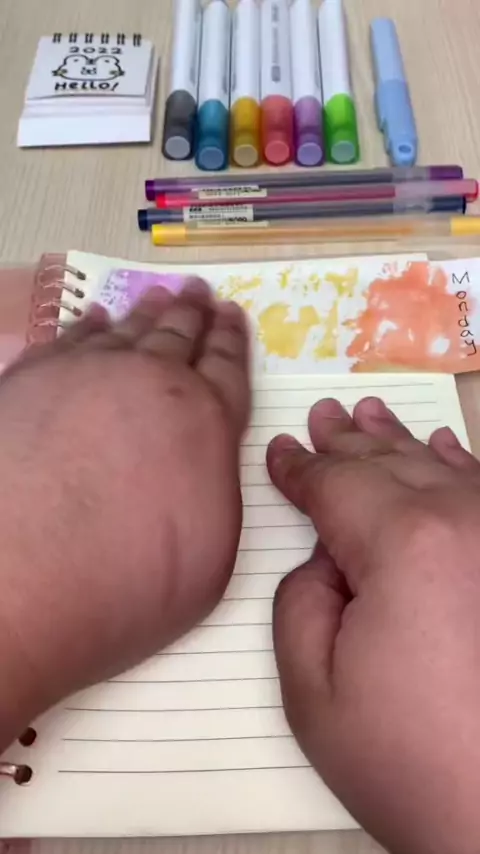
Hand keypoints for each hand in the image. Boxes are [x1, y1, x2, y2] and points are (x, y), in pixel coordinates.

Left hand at [0, 281, 249, 744]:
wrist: (16, 584)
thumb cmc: (123, 587)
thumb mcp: (210, 557)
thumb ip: (216, 492)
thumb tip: (204, 462)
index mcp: (204, 422)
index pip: (227, 368)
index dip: (232, 340)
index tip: (232, 315)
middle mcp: (149, 384)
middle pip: (178, 336)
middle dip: (193, 313)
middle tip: (198, 292)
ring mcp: (85, 375)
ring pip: (126, 331)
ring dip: (147, 313)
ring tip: (159, 296)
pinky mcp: (30, 381)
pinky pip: (70, 340)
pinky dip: (88, 327)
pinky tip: (95, 321)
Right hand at [267, 398, 479, 853]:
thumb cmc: (407, 758)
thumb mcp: (312, 688)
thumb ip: (301, 598)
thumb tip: (325, 557)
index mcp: (403, 543)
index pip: (336, 485)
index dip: (301, 468)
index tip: (279, 452)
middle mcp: (462, 522)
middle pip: (387, 464)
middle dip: (347, 441)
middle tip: (322, 415)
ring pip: (438, 467)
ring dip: (397, 439)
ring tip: (368, 412)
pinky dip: (458, 463)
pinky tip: (439, 446)